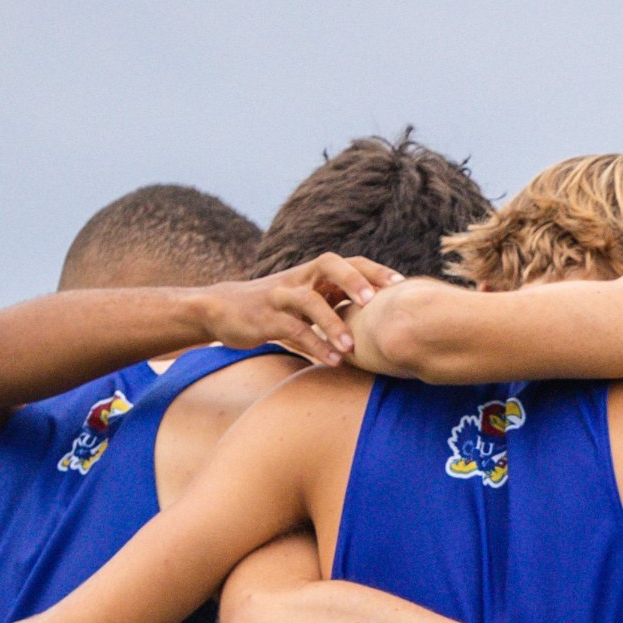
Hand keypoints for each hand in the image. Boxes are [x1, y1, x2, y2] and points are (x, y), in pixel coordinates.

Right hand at [200, 256, 397, 365]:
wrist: (221, 310)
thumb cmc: (273, 309)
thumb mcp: (305, 302)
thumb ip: (333, 304)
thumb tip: (373, 320)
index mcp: (312, 274)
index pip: (348, 262)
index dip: (373, 270)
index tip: (401, 283)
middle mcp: (298, 278)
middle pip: (329, 264)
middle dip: (354, 279)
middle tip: (375, 300)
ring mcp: (280, 296)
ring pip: (309, 301)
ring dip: (332, 323)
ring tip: (351, 347)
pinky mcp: (265, 318)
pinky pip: (292, 330)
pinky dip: (314, 345)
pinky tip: (333, 361)